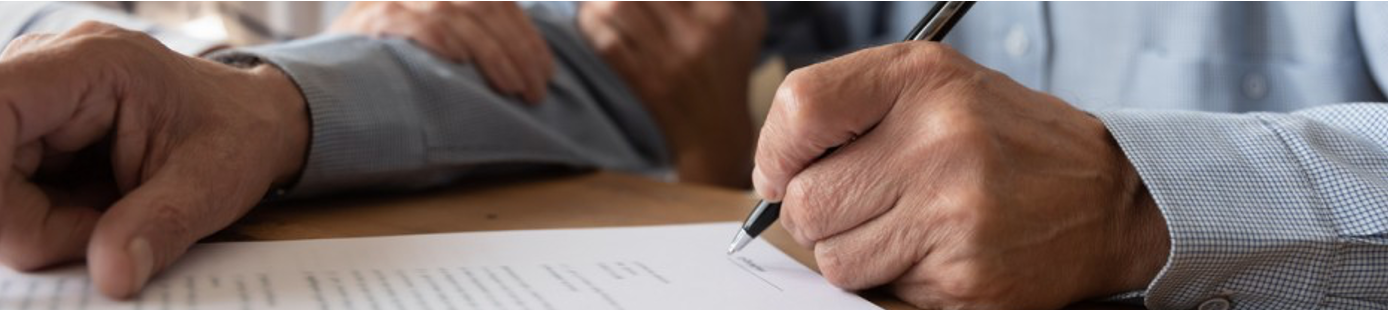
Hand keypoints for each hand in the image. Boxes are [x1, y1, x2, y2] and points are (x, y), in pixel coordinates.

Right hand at [0, 22, 307, 298]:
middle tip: (101, 238)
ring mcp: (34, 99)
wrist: (252, 121)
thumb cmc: (237, 135)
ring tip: (109, 219)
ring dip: (39, 224)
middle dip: (29, 221)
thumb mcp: (213, 184)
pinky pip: (8, 189)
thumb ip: (160, 225)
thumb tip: (112, 276)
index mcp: (93, 64)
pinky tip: (95, 212)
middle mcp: (48, 68)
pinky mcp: (29, 130)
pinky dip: (44, 220)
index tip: (29, 237)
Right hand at [330, 1, 552, 102]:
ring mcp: (396, 2)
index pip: (498, 4)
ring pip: (458, 16)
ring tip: (514, 88)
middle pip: (485, 9)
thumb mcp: (433, 54)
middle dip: (519, 51)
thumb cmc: (386, 75)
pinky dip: (441, 39)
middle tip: (536, 90)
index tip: (546, 72)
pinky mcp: (371, 19)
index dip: (528, 38)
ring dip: (493, 54)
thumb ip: (470, 48)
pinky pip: (415, 22)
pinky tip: (460, 60)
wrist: (318, 84)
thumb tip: (526, 75)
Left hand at [579, 2, 764, 187]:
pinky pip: (606, 41)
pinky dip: (590, 22)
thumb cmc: (729, 64)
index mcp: (723, 12)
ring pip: (620, 7)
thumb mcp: (748, 19)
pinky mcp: (643, 79)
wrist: (714, 129)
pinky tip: (588, 12)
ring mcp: (668, 58)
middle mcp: (697, 32)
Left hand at [752, 42, 1169, 308]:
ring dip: (853, 252)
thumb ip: (850, 109)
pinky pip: (879, 289)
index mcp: (923, 80)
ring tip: (904, 226)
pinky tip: (936, 250)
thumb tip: (773, 172)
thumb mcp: (935, 87)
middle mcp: (939, 140)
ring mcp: (953, 213)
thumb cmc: (1005, 140)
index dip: (776, 151)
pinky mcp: (964, 276)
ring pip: (833, 258)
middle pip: (806, 200)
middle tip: (857, 205)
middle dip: (815, 213)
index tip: (783, 171)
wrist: (1110, 198)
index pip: (801, 109)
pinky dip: (894, 277)